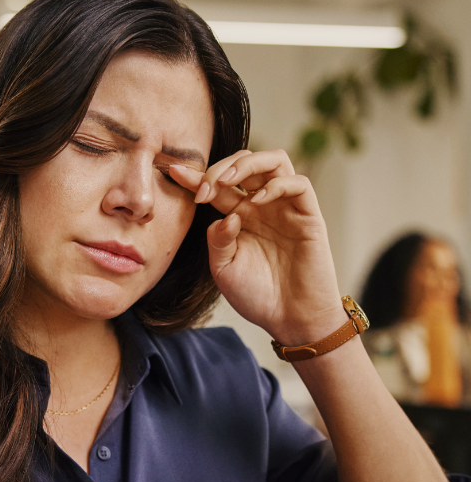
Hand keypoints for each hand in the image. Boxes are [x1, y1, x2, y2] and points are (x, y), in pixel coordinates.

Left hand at [170, 149, 346, 344]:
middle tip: (203, 189)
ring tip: (226, 182)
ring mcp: (285, 208)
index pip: (217, 185)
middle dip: (219, 168)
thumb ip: (217, 240)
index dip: (195, 176)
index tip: (172, 171)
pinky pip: (299, 184)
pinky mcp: (308, 216)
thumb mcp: (223, 268)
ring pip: (274, 160)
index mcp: (239, 216)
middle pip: (244, 162)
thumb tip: (224, 215)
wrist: (290, 320)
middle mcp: (262, 206)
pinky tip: (257, 200)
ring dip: (247, 163)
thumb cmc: (256, 296)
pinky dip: (277, 184)